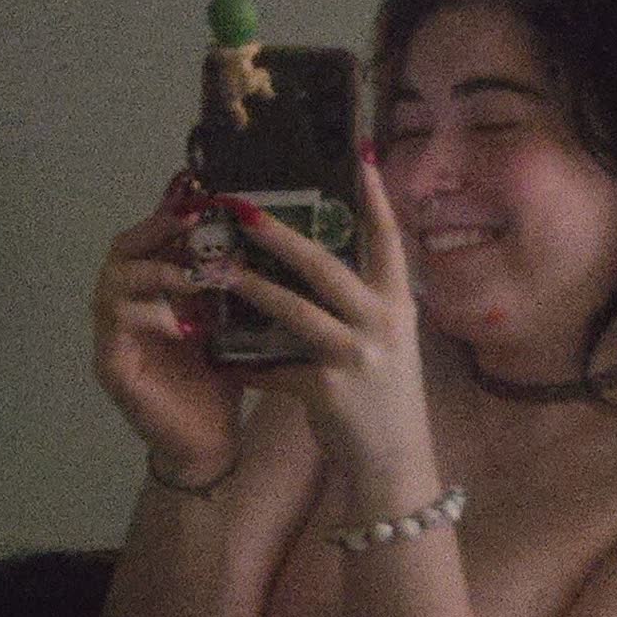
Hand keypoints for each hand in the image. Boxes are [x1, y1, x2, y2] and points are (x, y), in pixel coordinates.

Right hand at [92, 174, 248, 476]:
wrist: (212, 444)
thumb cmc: (221, 380)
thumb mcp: (232, 321)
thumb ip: (232, 280)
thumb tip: (267, 228)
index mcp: (153, 290)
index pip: (151, 236)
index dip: (170, 210)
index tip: (200, 189)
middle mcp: (125, 306)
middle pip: (122, 249)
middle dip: (156, 231)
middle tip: (192, 222)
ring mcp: (112, 336)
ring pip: (112, 284)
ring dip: (155, 273)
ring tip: (193, 275)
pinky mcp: (111, 368)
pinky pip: (115, 329)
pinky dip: (148, 318)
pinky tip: (181, 322)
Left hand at [219, 157, 435, 480]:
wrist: (394, 461)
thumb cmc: (385, 395)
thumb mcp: (389, 341)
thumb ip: (362, 304)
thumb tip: (318, 263)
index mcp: (397, 304)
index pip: (389, 240)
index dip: (376, 198)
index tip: (363, 155)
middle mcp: (381, 323)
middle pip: (326, 267)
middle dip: (281, 236)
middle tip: (245, 211)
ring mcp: (355, 356)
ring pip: (294, 310)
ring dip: (252, 288)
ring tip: (219, 270)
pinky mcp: (326, 390)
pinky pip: (275, 369)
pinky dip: (245, 364)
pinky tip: (219, 358)